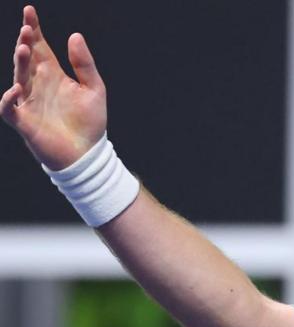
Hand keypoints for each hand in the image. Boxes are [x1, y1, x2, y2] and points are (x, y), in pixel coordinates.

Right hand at [1, 5, 106, 169]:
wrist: (88, 154)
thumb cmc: (90, 122)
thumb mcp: (94, 89)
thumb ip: (84, 64)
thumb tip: (75, 35)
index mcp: (53, 75)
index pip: (40, 47)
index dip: (34, 29)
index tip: (30, 11)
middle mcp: (37, 85)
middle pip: (26, 59)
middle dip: (25, 42)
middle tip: (28, 29)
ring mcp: (28, 102)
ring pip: (17, 77)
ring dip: (19, 63)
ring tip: (25, 48)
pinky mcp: (24, 121)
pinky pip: (9, 108)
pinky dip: (9, 99)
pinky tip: (17, 88)